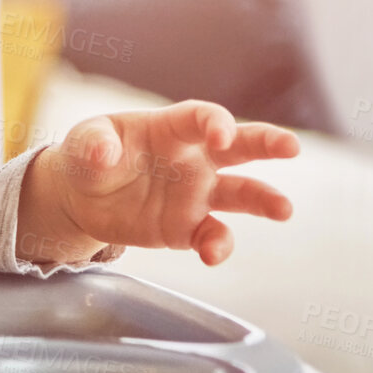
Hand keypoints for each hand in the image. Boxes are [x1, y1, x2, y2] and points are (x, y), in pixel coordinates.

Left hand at [40, 99, 299, 265]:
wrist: (80, 197)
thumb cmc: (89, 156)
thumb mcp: (82, 142)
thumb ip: (93, 143)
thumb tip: (104, 153)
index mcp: (171, 130)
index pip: (201, 118)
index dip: (215, 122)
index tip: (222, 135)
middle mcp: (194, 159)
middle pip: (240, 147)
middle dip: (269, 143)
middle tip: (292, 147)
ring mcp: (196, 194)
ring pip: (241, 194)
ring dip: (264, 200)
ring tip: (284, 209)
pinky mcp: (188, 228)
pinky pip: (211, 235)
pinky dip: (216, 245)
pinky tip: (211, 255)